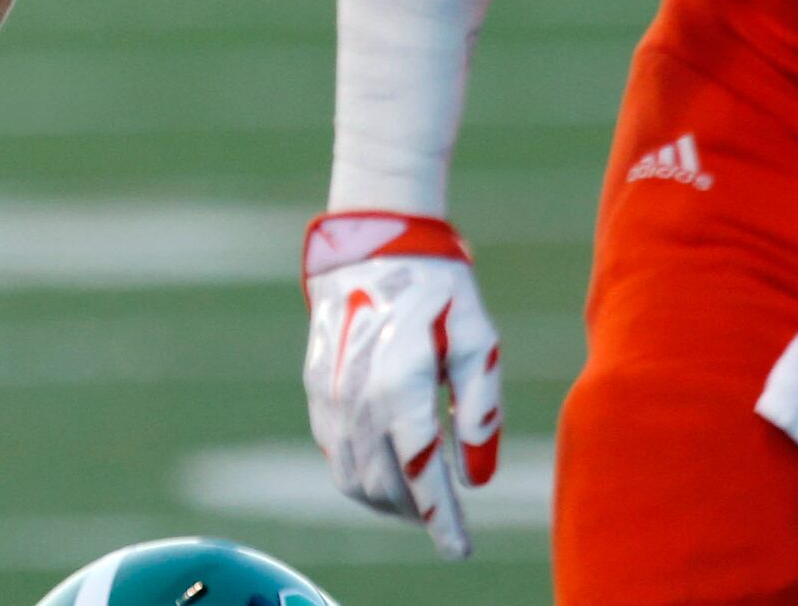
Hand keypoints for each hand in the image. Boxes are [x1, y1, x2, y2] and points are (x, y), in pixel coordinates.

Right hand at [302, 211, 502, 558]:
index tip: (459, 550)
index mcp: (401, 386)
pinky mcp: (316, 385)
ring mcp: (330, 393)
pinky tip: (386, 469)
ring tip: (418, 503)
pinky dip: (359, 474)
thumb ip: (480, 411)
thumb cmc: (439, 294)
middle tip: (446, 520)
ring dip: (386, 502)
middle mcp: (359, 397)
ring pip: (352, 476)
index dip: (440, 519)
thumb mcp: (479, 344)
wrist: (373, 246)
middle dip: (416, 514)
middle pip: (384, 485)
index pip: (421, 474)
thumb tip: (476, 478)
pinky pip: (333, 450)